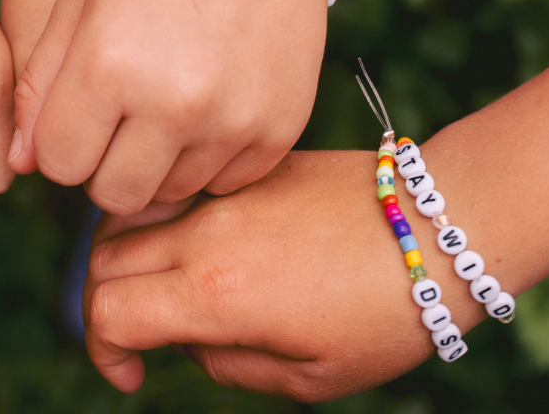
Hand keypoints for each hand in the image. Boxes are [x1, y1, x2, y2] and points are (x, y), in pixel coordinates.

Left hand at [12, 0, 328, 213]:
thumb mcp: (78, 6)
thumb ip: (38, 87)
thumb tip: (19, 164)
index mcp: (109, 66)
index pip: (59, 164)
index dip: (62, 143)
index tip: (80, 114)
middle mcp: (173, 102)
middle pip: (113, 195)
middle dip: (104, 167)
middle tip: (120, 121)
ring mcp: (232, 121)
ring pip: (168, 195)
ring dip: (157, 164)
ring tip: (167, 105)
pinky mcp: (277, 132)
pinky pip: (223, 184)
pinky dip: (209, 158)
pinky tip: (210, 107)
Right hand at [85, 151, 485, 397]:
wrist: (446, 229)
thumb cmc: (391, 314)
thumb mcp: (313, 377)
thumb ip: (234, 367)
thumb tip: (195, 345)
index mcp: (216, 293)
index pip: (107, 315)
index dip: (103, 353)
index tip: (133, 374)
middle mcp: (205, 234)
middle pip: (102, 263)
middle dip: (104, 308)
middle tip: (141, 337)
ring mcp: (224, 195)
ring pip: (130, 218)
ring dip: (122, 257)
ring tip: (155, 287)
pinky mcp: (250, 171)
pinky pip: (178, 192)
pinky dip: (160, 221)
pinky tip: (194, 248)